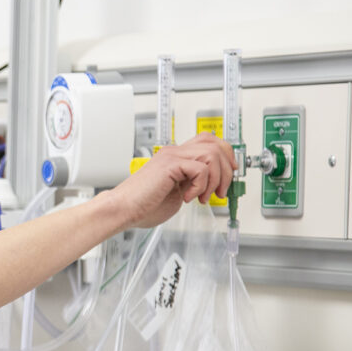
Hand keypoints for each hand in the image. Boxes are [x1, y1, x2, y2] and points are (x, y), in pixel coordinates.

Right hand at [106, 132, 237, 228]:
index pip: (208, 141)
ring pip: (211, 154)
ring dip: (215, 179)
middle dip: (226, 168)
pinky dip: (201, 186)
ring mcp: (171, 157)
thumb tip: (212, 187)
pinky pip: (200, 168)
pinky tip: (188, 196)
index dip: (224, 155)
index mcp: (175, 158)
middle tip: (221, 189)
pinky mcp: (169, 165)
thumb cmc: (143, 205)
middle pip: (214, 143)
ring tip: (204, 196)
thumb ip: (192, 185)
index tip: (228, 174)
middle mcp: (173, 153)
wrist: (123, 209)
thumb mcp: (177, 193)